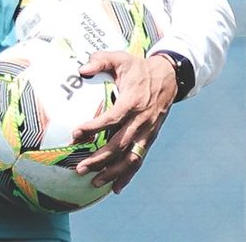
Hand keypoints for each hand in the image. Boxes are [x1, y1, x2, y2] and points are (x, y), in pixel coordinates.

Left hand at [70, 51, 177, 192]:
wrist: (169, 77)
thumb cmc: (138, 68)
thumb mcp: (121, 58)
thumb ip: (101, 60)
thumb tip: (81, 70)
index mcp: (133, 101)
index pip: (113, 118)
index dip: (94, 127)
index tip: (76, 133)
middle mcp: (142, 120)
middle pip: (119, 144)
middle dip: (99, 158)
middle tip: (79, 168)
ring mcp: (148, 131)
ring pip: (130, 157)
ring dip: (112, 171)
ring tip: (94, 182)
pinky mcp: (151, 137)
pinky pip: (139, 159)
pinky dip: (128, 175)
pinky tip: (116, 187)